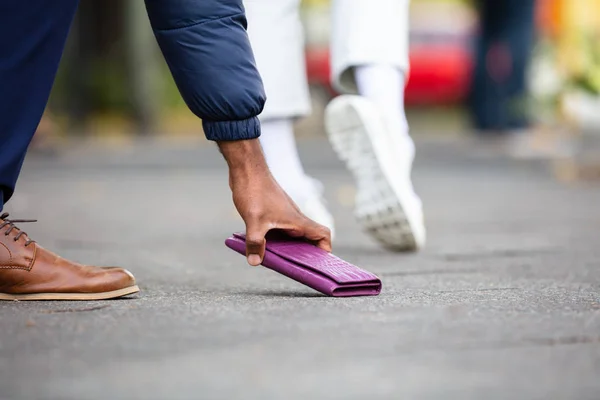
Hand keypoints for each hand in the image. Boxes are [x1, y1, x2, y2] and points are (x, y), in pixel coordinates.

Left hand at [218, 139, 330, 265]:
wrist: (246, 169)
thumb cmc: (255, 191)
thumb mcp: (254, 221)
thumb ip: (255, 243)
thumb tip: (255, 262)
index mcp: (297, 221)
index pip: (322, 234)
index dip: (325, 249)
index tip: (318, 263)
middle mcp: (293, 219)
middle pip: (307, 240)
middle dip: (304, 256)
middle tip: (296, 269)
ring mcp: (283, 216)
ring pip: (291, 236)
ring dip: (287, 249)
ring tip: (277, 262)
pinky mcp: (272, 213)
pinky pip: (279, 231)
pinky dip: (275, 241)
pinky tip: (260, 247)